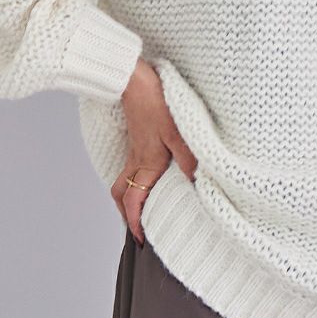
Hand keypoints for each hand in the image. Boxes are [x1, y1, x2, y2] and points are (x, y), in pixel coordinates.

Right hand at [110, 56, 198, 246]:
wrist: (133, 78)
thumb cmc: (156, 101)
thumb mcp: (179, 130)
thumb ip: (187, 157)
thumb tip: (195, 182)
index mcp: (147, 162)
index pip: (135, 201)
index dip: (136, 223)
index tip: (141, 239)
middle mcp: (136, 159)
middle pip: (121, 195)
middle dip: (126, 215)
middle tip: (136, 228)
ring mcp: (134, 147)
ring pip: (122, 180)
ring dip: (127, 197)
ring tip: (137, 207)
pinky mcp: (136, 136)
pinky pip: (129, 166)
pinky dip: (132, 178)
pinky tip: (145, 174)